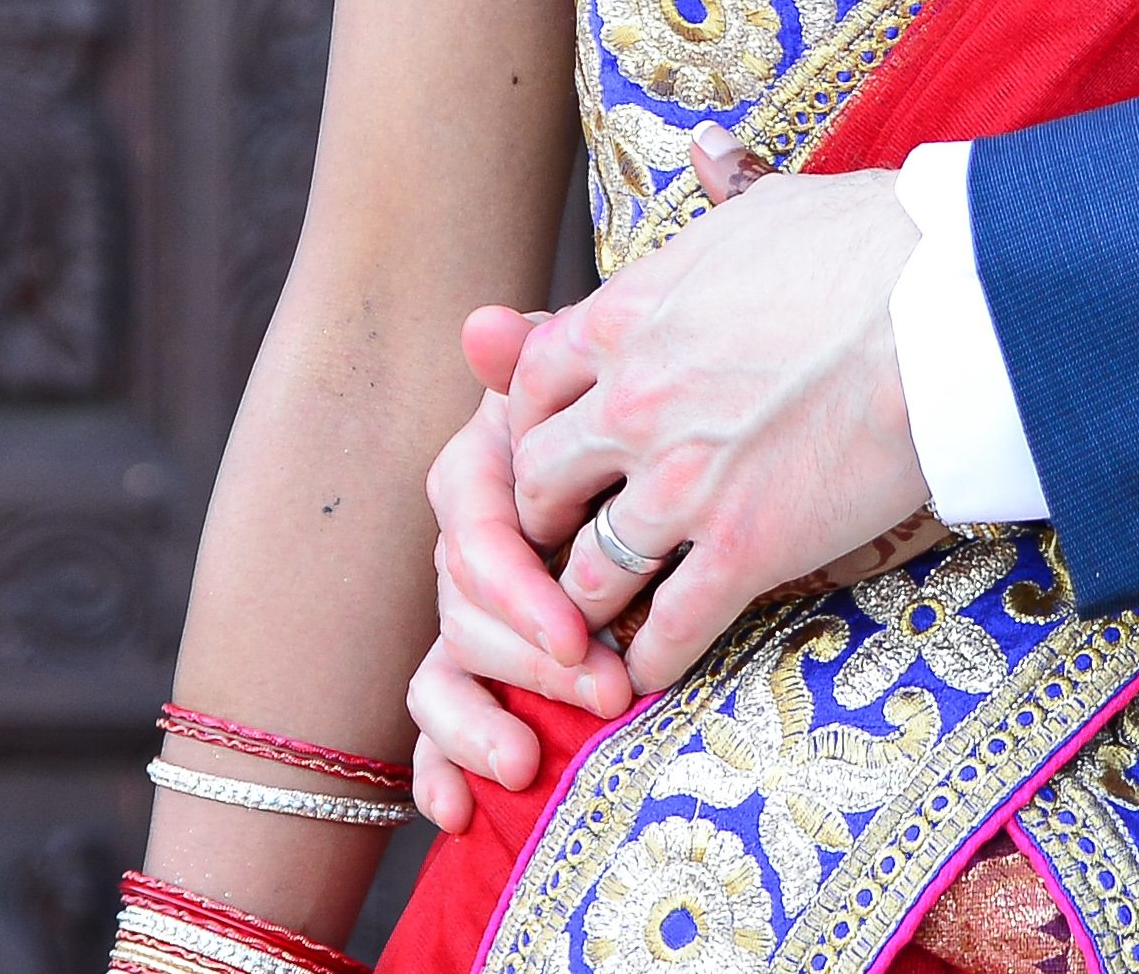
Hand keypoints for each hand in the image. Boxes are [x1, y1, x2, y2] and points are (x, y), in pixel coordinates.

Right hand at [404, 311, 619, 816]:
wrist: (700, 463)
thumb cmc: (657, 419)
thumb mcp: (614, 389)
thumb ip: (546, 363)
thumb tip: (484, 325)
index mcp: (491, 472)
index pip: (472, 527)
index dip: (515, 584)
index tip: (579, 633)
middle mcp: (471, 546)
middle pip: (462, 608)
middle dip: (526, 662)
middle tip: (604, 693)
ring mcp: (473, 616)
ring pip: (442, 670)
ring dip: (477, 722)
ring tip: (529, 766)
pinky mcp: (484, 678)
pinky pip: (437, 725)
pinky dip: (438, 769)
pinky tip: (453, 814)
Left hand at [500, 165, 933, 689]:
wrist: (944, 306)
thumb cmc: (872, 244)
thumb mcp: (769, 205)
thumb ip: (720, 194)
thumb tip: (708, 148)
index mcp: (625, 317)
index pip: (527, 384)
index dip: (527, 427)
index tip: (548, 451)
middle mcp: (630, 402)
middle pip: (536, 482)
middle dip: (541, 519)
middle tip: (560, 544)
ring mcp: (680, 482)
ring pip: (585, 569)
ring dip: (585, 602)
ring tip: (592, 626)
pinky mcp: (742, 548)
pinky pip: (667, 628)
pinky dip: (649, 660)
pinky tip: (649, 674)